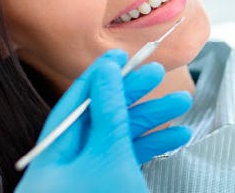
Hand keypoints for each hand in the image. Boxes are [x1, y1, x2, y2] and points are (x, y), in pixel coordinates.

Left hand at [15, 50, 191, 191]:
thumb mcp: (110, 155)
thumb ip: (110, 111)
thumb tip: (106, 70)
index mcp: (51, 156)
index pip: (75, 102)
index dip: (101, 76)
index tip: (124, 56)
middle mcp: (65, 166)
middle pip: (100, 117)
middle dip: (134, 96)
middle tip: (160, 75)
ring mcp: (86, 180)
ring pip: (119, 139)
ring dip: (152, 121)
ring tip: (182, 105)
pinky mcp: (106, 190)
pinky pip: (127, 161)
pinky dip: (151, 148)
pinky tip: (177, 136)